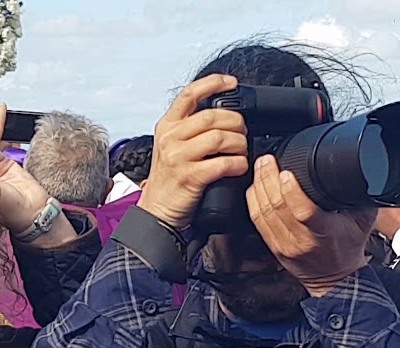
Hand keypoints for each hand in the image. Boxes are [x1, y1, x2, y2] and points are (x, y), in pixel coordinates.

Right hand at [138, 74, 249, 227]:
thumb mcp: (171, 147)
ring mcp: (178, 157)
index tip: (231, 83)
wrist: (157, 212)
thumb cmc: (169, 181)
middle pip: (212, 116)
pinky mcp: (190, 176)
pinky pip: (223, 163)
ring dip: (239, 143)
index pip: (189, 94)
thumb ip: (190, 129)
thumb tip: (221, 115)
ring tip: (242, 151)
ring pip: (220, 137)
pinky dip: (238, 164)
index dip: (213, 83)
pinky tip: (239, 167)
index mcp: (167, 126)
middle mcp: (170, 138)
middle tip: (242, 133)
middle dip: (235, 123)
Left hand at [246, 155, 373, 296]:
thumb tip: (357, 172)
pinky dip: (254, 200)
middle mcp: (300, 240)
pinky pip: (257, 221)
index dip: (291, 190)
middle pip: (277, 207)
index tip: (286, 171)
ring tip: (261, 167)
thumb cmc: (348, 248)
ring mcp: (284, 245)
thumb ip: (359, 197)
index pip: (303, 211)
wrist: (335, 279)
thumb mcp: (362, 221)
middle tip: (268, 160)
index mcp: (324, 233)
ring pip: (263, 212)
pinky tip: (256, 186)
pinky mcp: (273, 246)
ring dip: (259, 186)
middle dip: (269, 179)